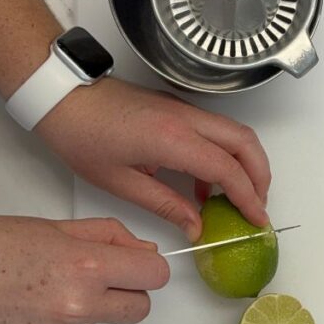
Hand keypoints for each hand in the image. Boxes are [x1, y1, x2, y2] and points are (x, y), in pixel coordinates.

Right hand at [0, 215, 169, 323]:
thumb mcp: (56, 226)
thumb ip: (109, 237)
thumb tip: (146, 251)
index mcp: (85, 265)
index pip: (154, 275)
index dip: (149, 267)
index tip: (140, 265)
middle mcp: (77, 305)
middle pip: (139, 309)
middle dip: (129, 292)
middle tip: (101, 277)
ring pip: (99, 323)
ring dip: (87, 308)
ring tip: (46, 287)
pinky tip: (30, 306)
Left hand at [37, 78, 270, 240]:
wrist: (62, 97)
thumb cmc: (82, 136)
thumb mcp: (121, 182)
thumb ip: (165, 205)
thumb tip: (195, 226)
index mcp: (173, 139)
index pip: (228, 169)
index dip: (248, 197)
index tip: (257, 219)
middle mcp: (186, 119)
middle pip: (246, 143)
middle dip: (261, 176)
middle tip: (257, 207)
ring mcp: (183, 109)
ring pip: (235, 132)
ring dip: (246, 164)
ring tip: (238, 199)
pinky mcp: (176, 108)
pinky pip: (215, 130)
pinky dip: (225, 155)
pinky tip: (206, 185)